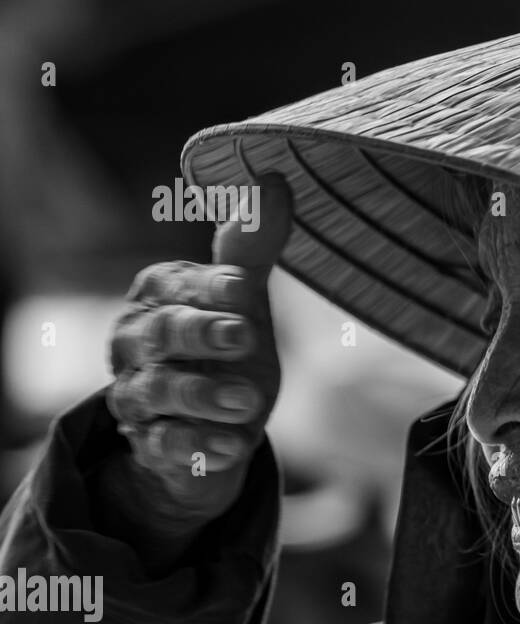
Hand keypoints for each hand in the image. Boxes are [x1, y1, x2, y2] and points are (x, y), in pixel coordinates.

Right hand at [98, 173, 292, 562]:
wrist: (213, 429)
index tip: (243, 286)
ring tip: (247, 402)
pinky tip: (232, 447)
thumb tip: (276, 176)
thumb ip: (252, 247)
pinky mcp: (151, 445)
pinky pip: (168, 446)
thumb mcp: (242, 299)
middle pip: (162, 332)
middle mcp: (138, 343)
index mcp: (159, 297)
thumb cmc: (225, 350)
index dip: (209, 284)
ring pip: (160, 392)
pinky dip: (199, 447)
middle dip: (202, 333)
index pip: (175, 282)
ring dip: (204, 395)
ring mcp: (140, 396)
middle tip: (245, 335)